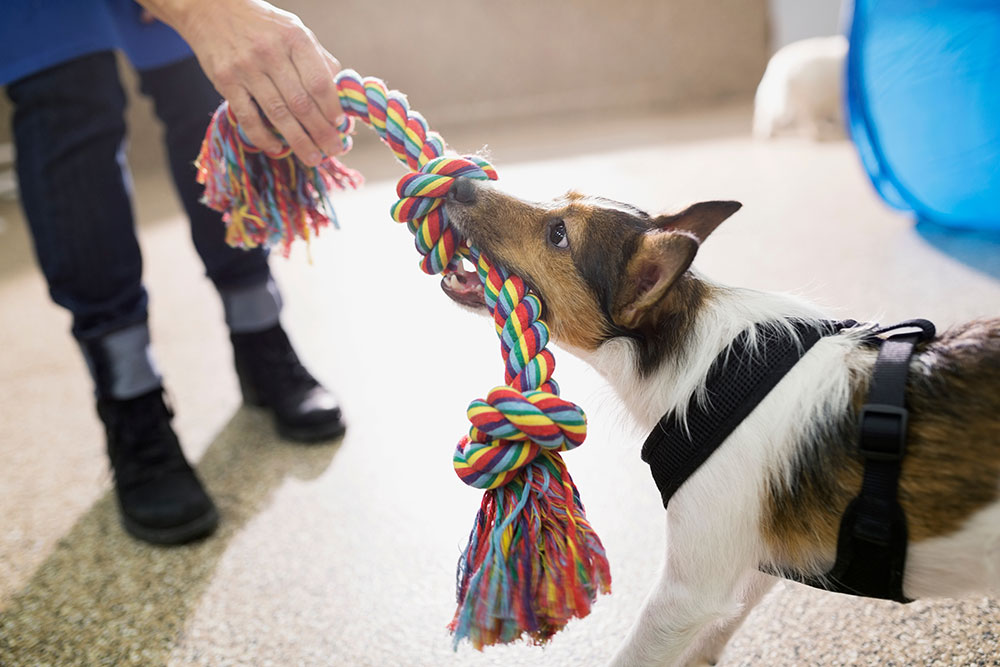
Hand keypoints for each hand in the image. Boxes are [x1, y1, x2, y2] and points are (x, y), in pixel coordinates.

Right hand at [140, 0, 344, 165]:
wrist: (210, 8)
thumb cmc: (262, 24)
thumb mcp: (295, 30)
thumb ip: (318, 59)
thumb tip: (342, 93)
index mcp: (294, 38)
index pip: (319, 81)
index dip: (332, 108)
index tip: (341, 125)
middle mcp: (270, 53)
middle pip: (301, 103)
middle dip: (321, 132)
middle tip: (334, 149)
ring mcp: (246, 68)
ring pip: (278, 114)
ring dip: (299, 141)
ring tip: (313, 157)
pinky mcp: (225, 81)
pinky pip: (248, 116)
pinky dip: (263, 137)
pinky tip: (277, 149)